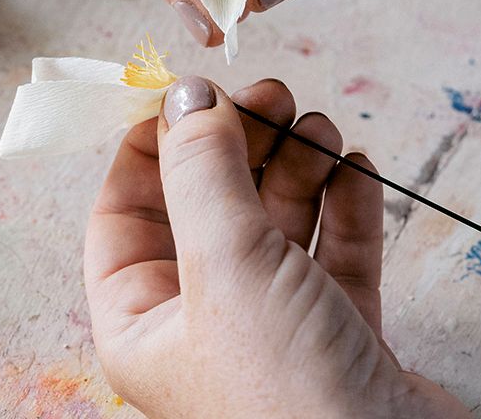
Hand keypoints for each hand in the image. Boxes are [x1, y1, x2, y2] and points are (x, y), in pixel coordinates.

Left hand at [84, 76, 470, 417]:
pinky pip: (334, 251)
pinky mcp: (338, 331)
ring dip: (298, 167)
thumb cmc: (284, 394)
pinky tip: (357, 170)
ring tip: (321, 130)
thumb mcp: (224, 266)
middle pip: (208, 205)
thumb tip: (185, 97)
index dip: (151, 147)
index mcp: (142, 319)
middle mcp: (201, 320)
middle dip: (239, 145)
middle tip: (272, 96)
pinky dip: (345, 206)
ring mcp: (272, 325)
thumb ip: (202, 173)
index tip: (188, 92)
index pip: (123, 212)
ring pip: (275, 222)